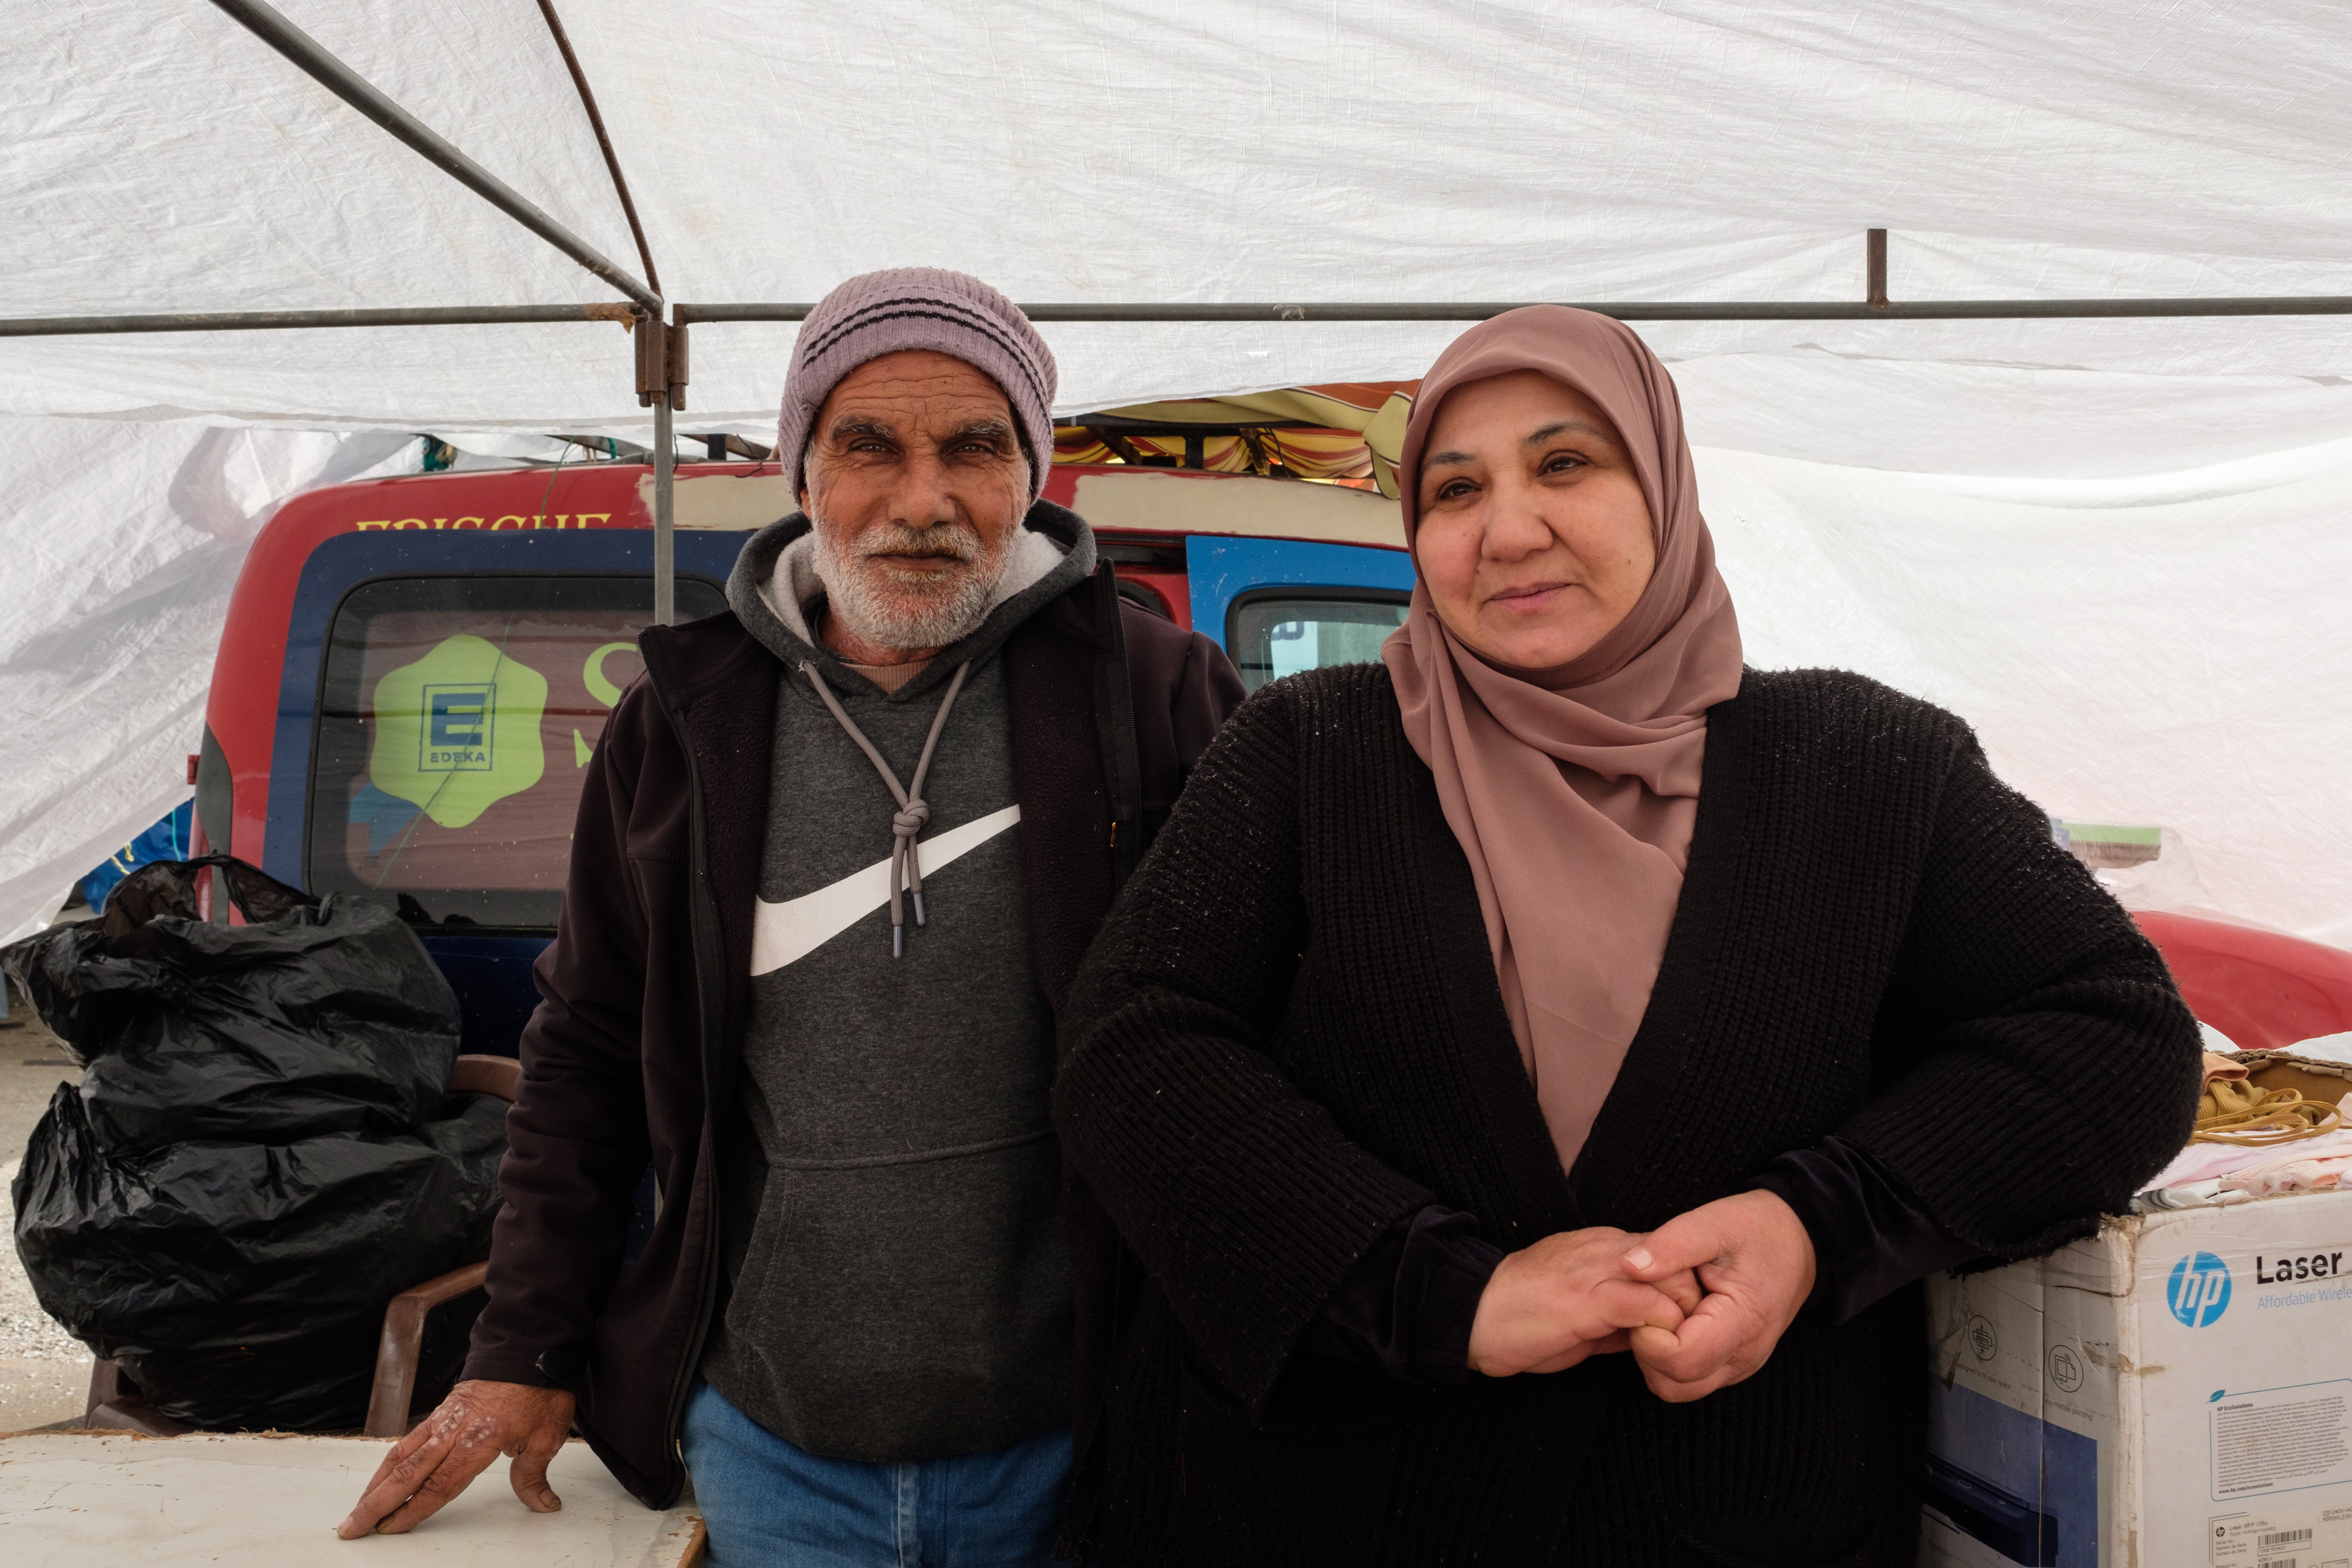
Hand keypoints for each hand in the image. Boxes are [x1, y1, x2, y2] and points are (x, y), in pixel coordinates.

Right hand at [335, 1380, 575, 1537]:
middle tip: (352, 1527)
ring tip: (359, 1509)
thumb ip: (534, 1475)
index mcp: (480, 1439)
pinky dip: (391, 1462)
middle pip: (407, 1473)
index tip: (390, 1530)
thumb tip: (544, 1504)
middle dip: (376, 1503)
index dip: (413, 1511)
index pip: (439, 1485)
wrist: (530, 1347)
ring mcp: (443, 1419)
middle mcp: (454, 1429)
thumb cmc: (539, 1390)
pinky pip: (409, 1440)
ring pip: (400, 1455)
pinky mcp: (441, 1411)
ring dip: (376, 1484)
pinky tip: (383, 1477)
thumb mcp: (548, 1435)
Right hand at [1467, 1226, 1700, 1376]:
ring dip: (1681, 1317)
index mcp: (1602, 1247)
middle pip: (1680, 1262)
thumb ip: (1618, 1312)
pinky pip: (1645, 1305)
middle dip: (1692, 1303)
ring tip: (1674, 1347)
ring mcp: (1595, 1270)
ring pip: (1670, 1278)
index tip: (1685, 1324)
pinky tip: (1652, 1349)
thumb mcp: (1579, 1309)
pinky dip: (1661, 1328)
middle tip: (1687, 1338)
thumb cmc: (1519, 1317)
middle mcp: (1604, 1248)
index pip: (1669, 1255)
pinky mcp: (1586, 1299)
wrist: (1470, 1314)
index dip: (1685, 1291)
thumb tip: (1654, 1329)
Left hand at [1619, 1189, 1815, 1402]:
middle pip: (1674, 1384)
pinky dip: (1669, 1358)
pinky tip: (1672, 1320)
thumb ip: (1672, 1244)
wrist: (1796, 1244)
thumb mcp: (1715, 1222)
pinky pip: (1689, 1380)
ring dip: (1655, 1357)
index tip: (1646, 1299)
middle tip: (1649, 1305)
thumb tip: (1629, 1266)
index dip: (1648, 1335)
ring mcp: (1739, 1366)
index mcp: (1743, 1323)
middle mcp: (1743, 1356)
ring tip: (1661, 1311)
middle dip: (1646, 1349)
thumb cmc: (1757, 1230)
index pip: (1680, 1361)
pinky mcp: (1731, 1365)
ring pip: (1678, 1388)